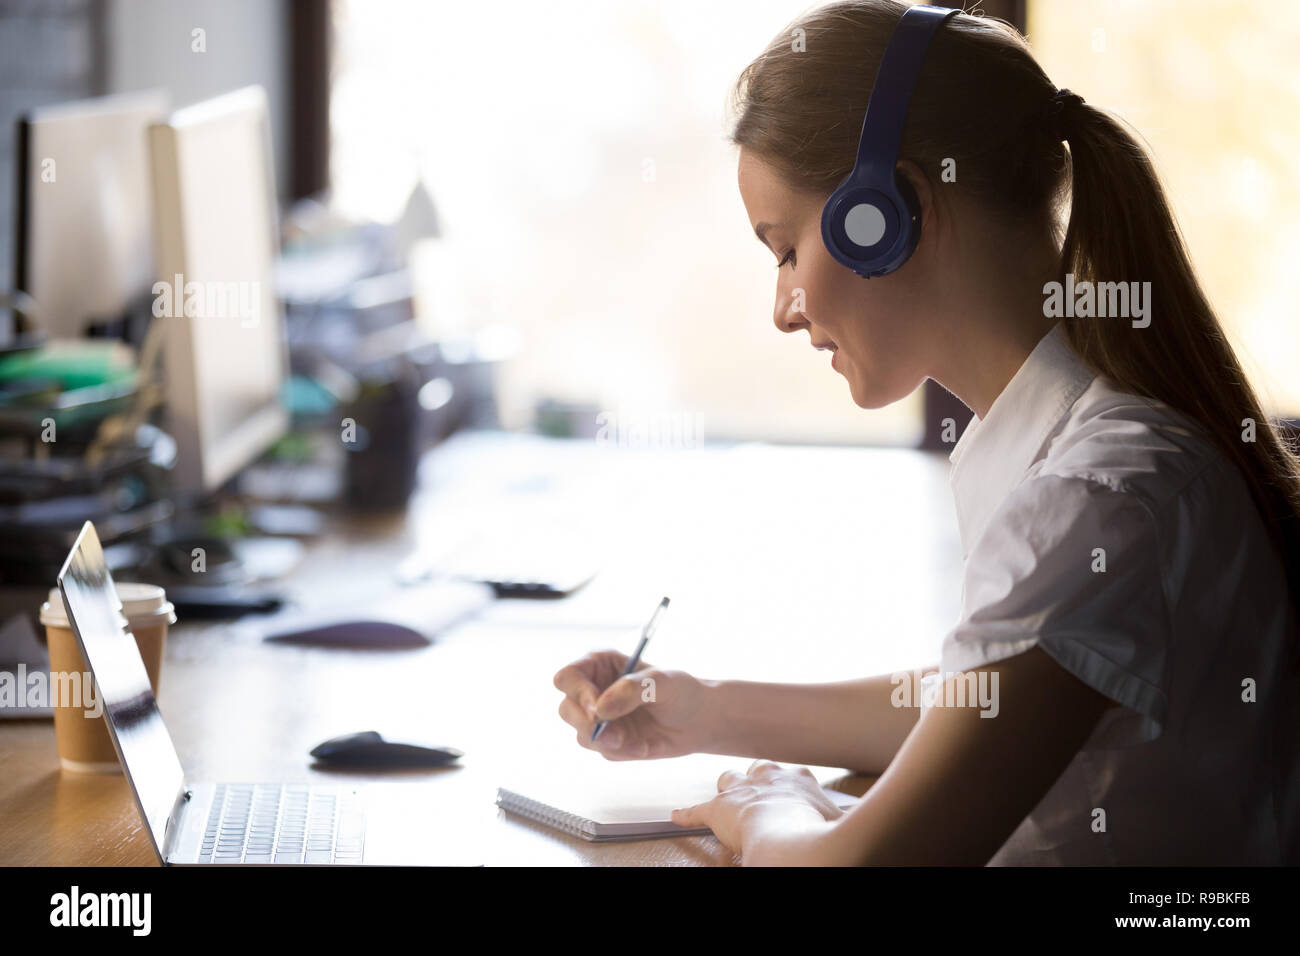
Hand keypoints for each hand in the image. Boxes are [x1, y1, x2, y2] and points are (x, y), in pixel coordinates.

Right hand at [552, 649, 711, 759]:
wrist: (699, 720)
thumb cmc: (682, 691)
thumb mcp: (662, 682)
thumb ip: (631, 690)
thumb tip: (600, 710)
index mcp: (600, 664)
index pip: (568, 677)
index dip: (578, 693)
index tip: (598, 710)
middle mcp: (593, 689)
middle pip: (567, 709)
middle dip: (589, 725)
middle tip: (617, 736)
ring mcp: (598, 717)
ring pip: (581, 734)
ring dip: (608, 743)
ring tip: (638, 743)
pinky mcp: (607, 740)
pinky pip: (602, 751)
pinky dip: (622, 752)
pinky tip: (645, 746)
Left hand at [670, 760, 842, 862]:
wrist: (791, 837)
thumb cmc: (817, 831)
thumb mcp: (840, 824)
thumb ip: (842, 822)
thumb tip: (863, 828)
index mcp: (800, 782)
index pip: (795, 777)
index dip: (791, 787)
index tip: (793, 795)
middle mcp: (770, 778)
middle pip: (760, 769)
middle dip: (758, 779)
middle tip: (759, 793)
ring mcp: (743, 791)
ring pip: (730, 779)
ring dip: (728, 789)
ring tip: (726, 799)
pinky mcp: (718, 809)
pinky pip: (697, 810)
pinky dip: (686, 814)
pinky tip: (676, 816)